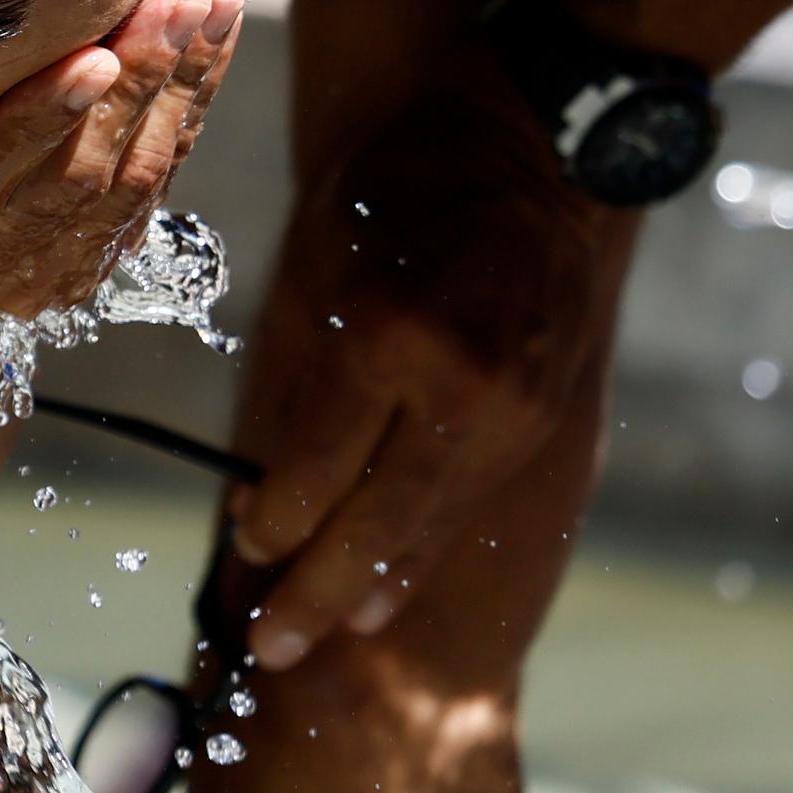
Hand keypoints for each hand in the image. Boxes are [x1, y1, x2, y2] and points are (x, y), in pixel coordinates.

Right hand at [0, 0, 247, 316]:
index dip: (36, 121)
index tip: (90, 55)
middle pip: (69, 178)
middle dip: (135, 84)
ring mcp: (30, 269)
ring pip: (123, 184)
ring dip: (176, 89)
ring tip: (207, 1)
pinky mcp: (79, 262)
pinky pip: (150, 190)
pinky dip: (188, 111)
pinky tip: (210, 42)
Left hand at [229, 51, 640, 669]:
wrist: (536, 144)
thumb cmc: (404, 181)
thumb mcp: (329, 253)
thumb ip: (309, 366)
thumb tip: (275, 476)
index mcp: (390, 338)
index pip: (319, 465)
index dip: (277, 519)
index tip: (245, 546)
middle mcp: (462, 389)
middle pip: (377, 520)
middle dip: (316, 591)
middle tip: (268, 648)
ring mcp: (515, 412)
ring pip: (431, 524)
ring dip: (373, 587)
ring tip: (322, 637)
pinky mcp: (546, 419)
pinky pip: (469, 502)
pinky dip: (425, 547)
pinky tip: (390, 588)